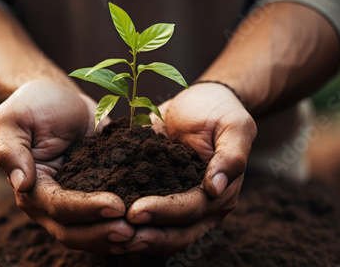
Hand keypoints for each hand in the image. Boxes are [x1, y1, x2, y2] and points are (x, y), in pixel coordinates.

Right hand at [0, 79, 134, 252]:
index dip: (86, 210)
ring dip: (112, 237)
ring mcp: (73, 202)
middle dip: (102, 233)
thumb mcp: (15, 119)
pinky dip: (121, 224)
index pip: (58, 207)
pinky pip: (105, 219)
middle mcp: (49, 203)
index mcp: (31, 187)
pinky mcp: (94, 194)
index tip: (116, 206)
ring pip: (90, 233)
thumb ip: (12, 151)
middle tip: (132, 230)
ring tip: (141, 234)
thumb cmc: (35, 104)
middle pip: (73, 231)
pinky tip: (145, 226)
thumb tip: (21, 184)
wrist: (60, 97)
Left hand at [122, 83, 256, 252]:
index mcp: (221, 193)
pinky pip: (148, 217)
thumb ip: (231, 156)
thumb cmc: (219, 111)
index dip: (165, 213)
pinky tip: (106, 223)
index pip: (192, 210)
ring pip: (162, 234)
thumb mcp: (233, 126)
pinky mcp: (161, 195)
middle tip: (119, 235)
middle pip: (177, 233)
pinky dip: (130, 224)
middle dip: (149, 237)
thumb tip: (216, 187)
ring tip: (111, 237)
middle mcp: (202, 206)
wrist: (201, 101)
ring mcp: (180, 205)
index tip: (136, 211)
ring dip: (138, 238)